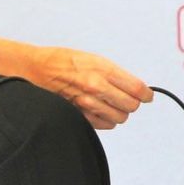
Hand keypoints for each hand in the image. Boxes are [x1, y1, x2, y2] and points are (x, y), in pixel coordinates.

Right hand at [35, 46, 152, 129]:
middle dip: (132, 102)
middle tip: (128, 98)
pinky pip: (105, 125)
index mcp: (103, 70)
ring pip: (120, 118)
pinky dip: (107, 120)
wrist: (36, 70)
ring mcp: (87, 103)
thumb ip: (116, 74)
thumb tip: (137, 88)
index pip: (137, 89)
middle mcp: (96, 87)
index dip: (146, 94)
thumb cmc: (64, 62)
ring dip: (119, 112)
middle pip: (131, 106)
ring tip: (112, 103)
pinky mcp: (79, 115)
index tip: (147, 95)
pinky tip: (101, 110)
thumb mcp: (94, 59)